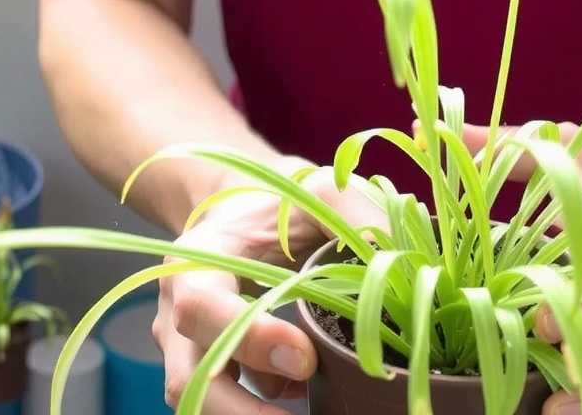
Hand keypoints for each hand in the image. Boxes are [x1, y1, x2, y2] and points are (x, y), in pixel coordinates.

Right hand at [153, 157, 386, 413]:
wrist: (247, 209)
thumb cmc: (283, 198)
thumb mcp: (320, 189)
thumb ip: (356, 214)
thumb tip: (401, 258)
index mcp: (199, 259)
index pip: (201, 307)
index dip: (250, 340)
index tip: (306, 358)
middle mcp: (180, 310)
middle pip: (190, 380)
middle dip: (244, 414)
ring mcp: (188, 346)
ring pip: (202, 403)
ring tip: (317, 412)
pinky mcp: (212, 369)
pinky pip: (225, 406)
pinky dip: (264, 413)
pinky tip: (312, 398)